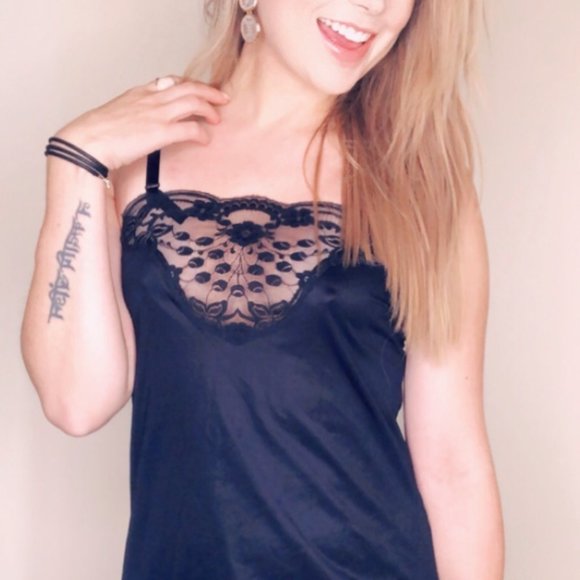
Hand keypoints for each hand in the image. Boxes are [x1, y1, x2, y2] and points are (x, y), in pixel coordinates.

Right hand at [53, 75, 228, 170]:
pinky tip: (206, 138)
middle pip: (188, 87)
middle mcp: (151, 99)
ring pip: (194, 102)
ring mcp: (157, 114)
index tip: (199, 90)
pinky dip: (202, 132)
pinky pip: (191, 128)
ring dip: (210, 109)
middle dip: (209, 92)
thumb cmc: (95, 135)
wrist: (86, 142)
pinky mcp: (161, 132)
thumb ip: (131, 116)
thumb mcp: (115, 116)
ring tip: (217, 118)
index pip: (171, 81)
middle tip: (222, 98)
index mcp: (139, 93)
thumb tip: (137, 128)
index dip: (189, 85)